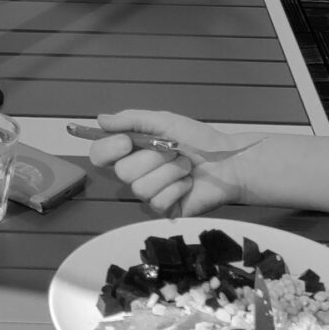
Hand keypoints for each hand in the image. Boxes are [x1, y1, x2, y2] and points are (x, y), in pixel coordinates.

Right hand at [74, 107, 249, 216]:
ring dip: (169, 171)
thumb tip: (100, 119)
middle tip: (173, 150)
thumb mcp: (164, 121)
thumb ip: (132, 119)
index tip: (125, 141)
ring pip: (141, 187)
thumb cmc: (198, 139)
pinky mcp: (165, 210)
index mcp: (131, 151)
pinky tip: (189, 183)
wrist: (228, 161)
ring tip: (185, 166)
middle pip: (122, 172)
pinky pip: (159, 201)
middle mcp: (136, 174)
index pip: (100, 155)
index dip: (107, 149)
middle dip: (153, 157)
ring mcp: (149, 194)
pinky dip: (178, 187)